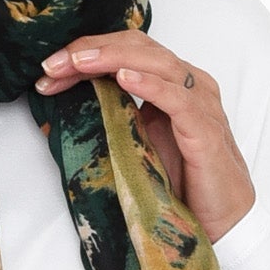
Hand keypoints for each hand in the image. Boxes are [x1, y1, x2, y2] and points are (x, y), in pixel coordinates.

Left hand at [35, 27, 255, 244]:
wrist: (220, 222)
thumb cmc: (181, 184)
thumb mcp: (134, 144)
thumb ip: (107, 120)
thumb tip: (55, 116)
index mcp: (171, 83)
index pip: (127, 49)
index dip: (87, 51)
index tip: (49, 68)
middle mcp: (189, 85)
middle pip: (138, 47)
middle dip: (91, 50)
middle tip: (53, 63)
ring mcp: (201, 103)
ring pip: (156, 62)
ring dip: (112, 59)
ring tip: (78, 63)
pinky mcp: (206, 130)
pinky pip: (178, 99)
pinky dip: (149, 84)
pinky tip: (123, 78)